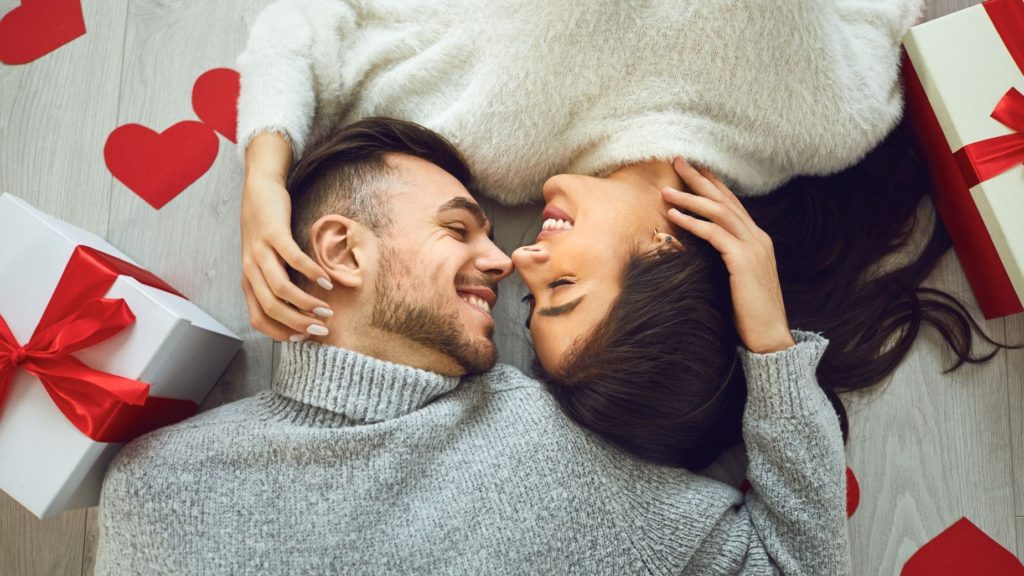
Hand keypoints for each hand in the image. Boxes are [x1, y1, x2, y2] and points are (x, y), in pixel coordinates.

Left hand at [241, 164, 333, 341]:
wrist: (258, 190)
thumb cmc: (265, 228)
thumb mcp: (264, 260)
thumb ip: (275, 282)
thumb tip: (298, 307)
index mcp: (248, 280)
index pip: (258, 319)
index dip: (281, 333)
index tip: (303, 338)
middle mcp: (250, 269)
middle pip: (272, 308)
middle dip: (298, 323)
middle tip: (321, 329)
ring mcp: (260, 251)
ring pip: (280, 288)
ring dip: (306, 303)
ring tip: (327, 309)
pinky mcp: (273, 233)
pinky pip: (293, 258)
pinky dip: (311, 273)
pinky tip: (325, 280)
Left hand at [662, 157, 794, 353]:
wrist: (769, 337)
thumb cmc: (749, 313)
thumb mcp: (737, 279)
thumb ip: (727, 258)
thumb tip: (703, 248)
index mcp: (757, 240)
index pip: (732, 204)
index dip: (712, 185)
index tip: (694, 169)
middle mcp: (758, 238)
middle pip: (725, 200)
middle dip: (700, 179)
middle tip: (678, 160)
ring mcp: (753, 248)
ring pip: (719, 213)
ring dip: (690, 199)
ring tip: (666, 190)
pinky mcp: (743, 261)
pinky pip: (714, 234)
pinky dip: (693, 223)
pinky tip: (674, 217)